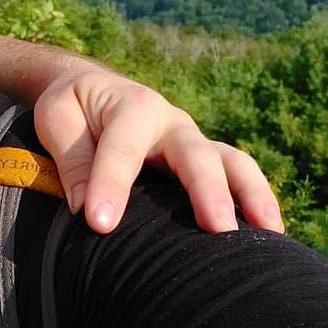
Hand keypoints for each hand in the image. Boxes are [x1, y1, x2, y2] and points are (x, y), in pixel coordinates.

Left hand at [31, 70, 283, 235]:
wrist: (92, 88)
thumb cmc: (73, 107)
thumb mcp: (57, 117)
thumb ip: (71, 158)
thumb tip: (85, 206)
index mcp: (131, 106)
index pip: (122, 148)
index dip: (111, 185)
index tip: (99, 224)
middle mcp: (171, 122)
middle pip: (196, 153)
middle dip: (206, 189)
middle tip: (214, 227)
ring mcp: (194, 142)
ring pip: (234, 163)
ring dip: (252, 197)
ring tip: (268, 235)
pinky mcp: (206, 162)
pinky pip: (239, 179)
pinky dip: (257, 204)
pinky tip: (270, 238)